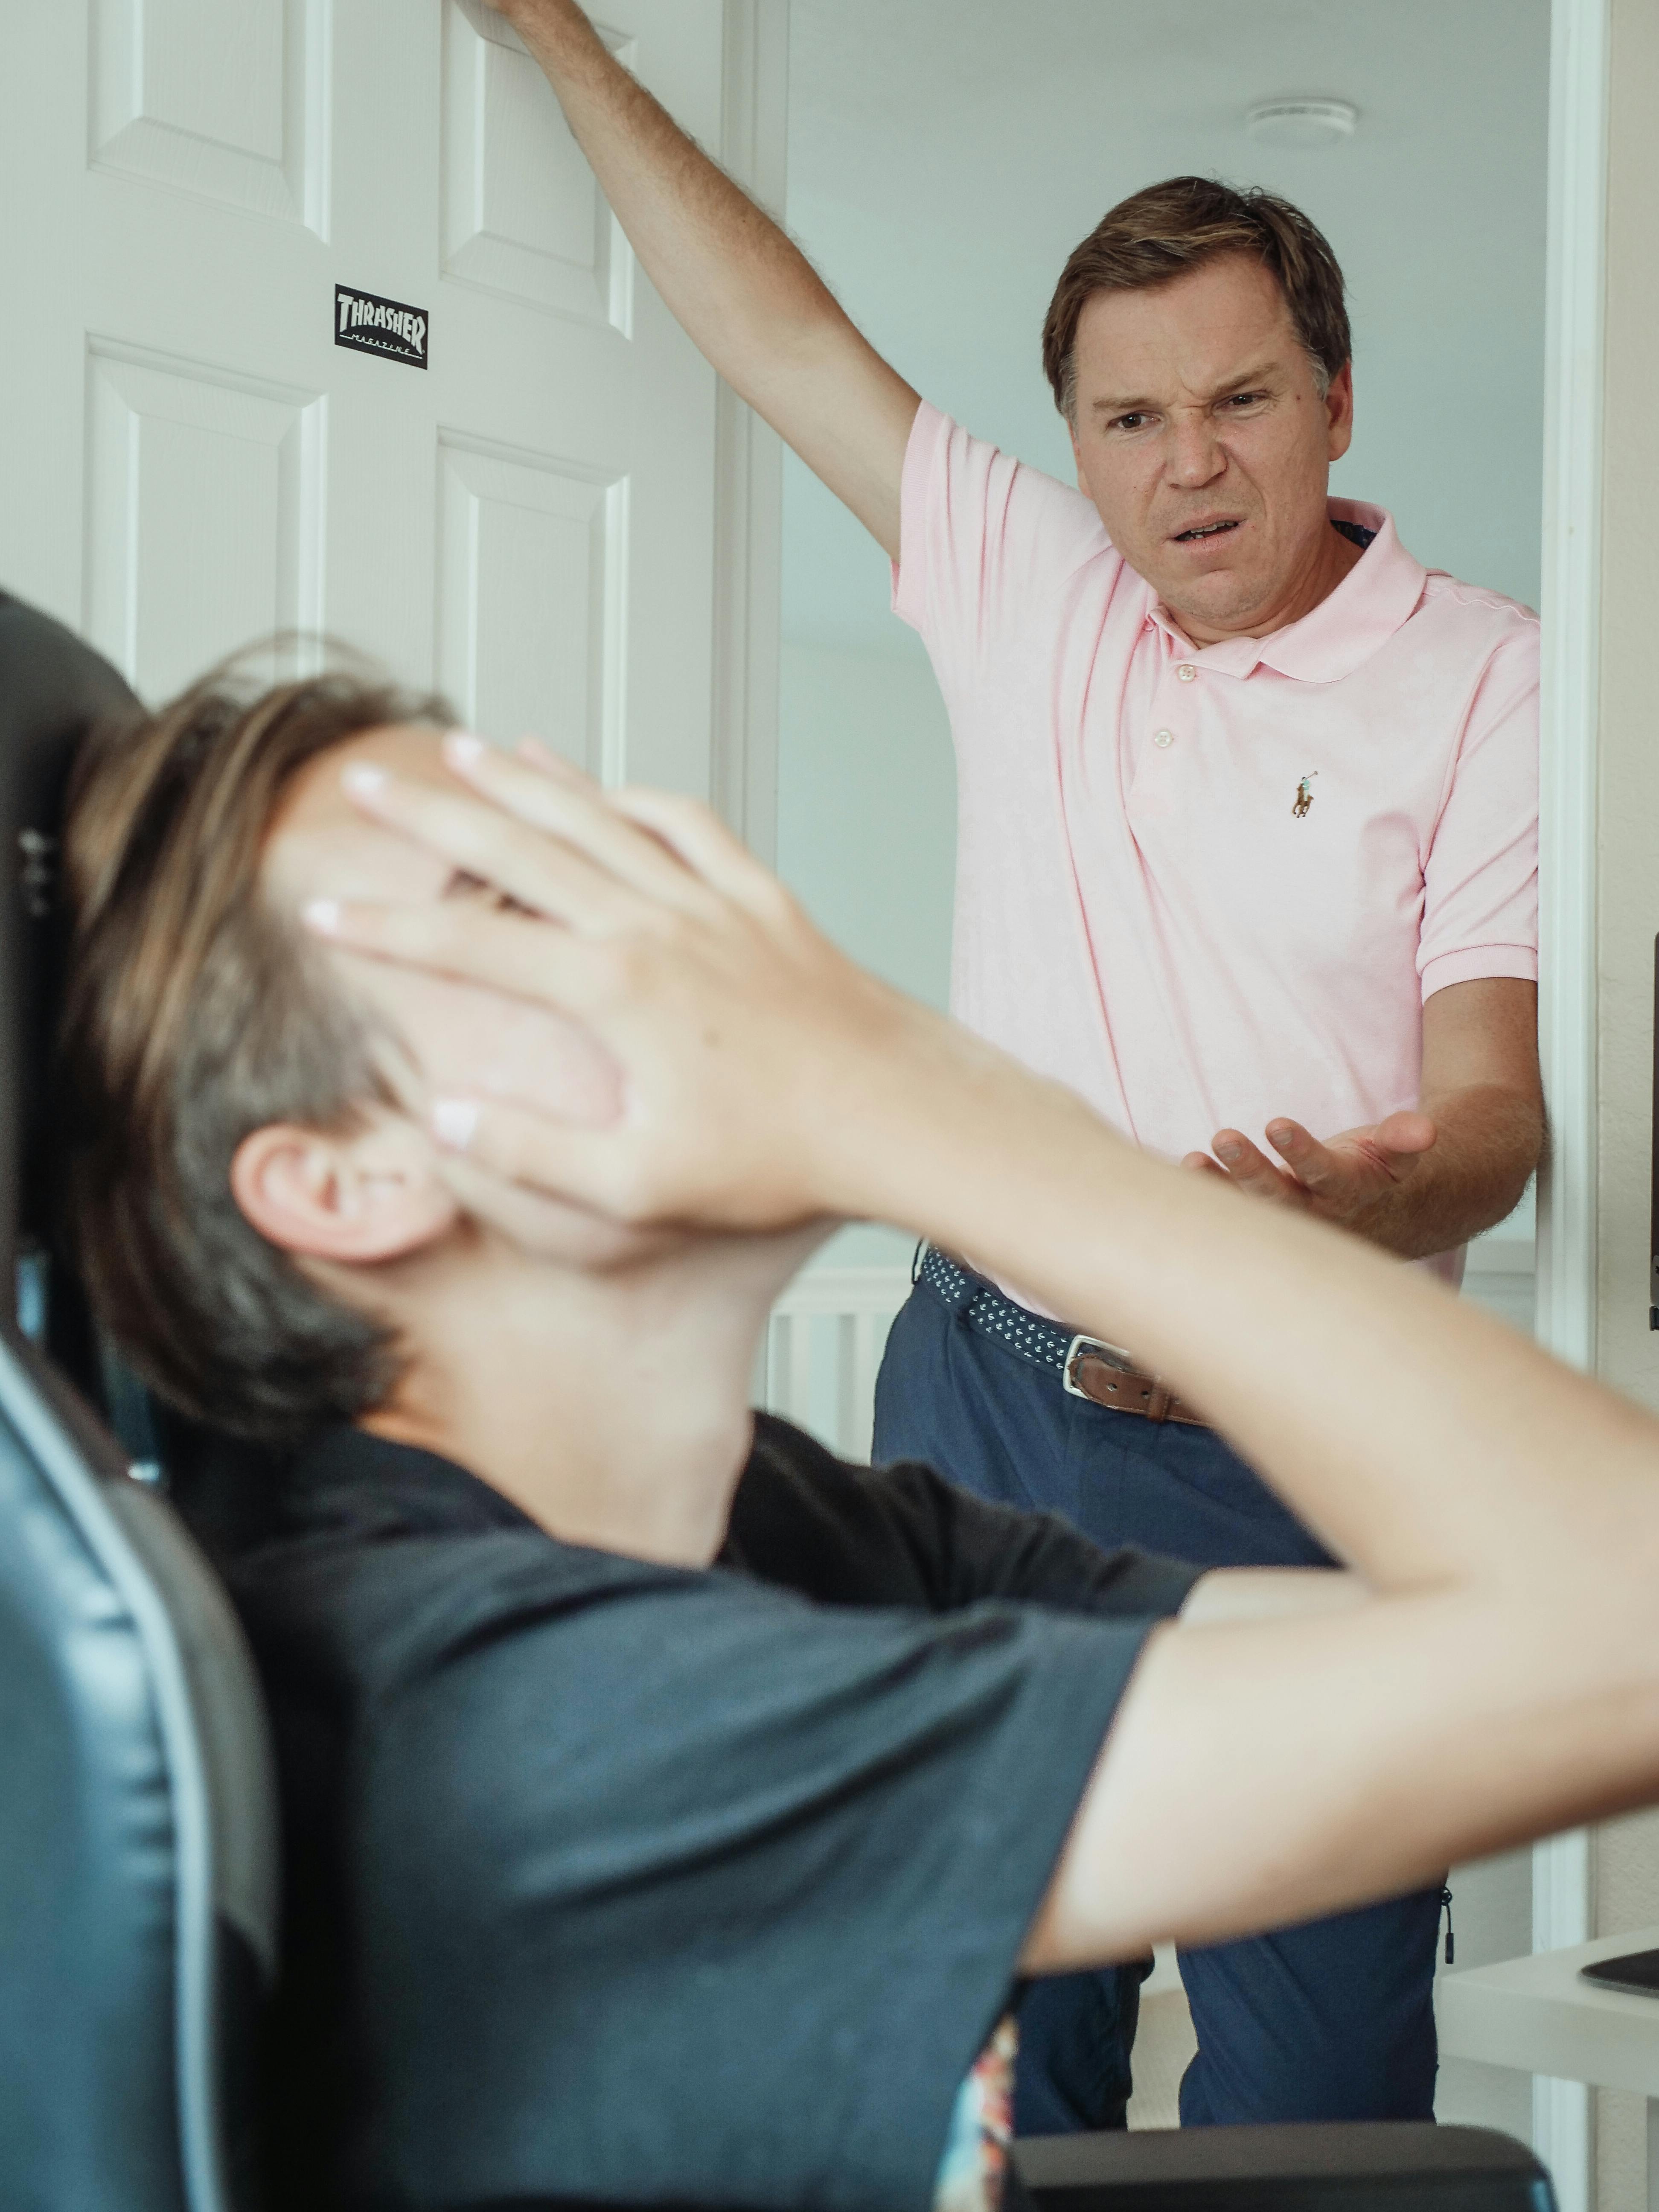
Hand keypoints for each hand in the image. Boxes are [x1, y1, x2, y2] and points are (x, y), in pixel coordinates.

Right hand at [306, 738, 953, 1232]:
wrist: (895, 1116)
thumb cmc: (775, 1162)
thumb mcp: (638, 1187)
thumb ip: (534, 1153)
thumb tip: (447, 1116)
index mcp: (614, 991)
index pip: (472, 945)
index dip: (389, 929)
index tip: (322, 915)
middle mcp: (655, 925)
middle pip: (522, 849)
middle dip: (435, 812)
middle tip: (369, 778)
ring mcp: (711, 902)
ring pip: (600, 818)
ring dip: (528, 781)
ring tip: (469, 748)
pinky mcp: (761, 899)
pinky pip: (687, 824)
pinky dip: (633, 796)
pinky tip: (601, 786)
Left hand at [1181, 1112, 1437, 1234]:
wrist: (1371, 1225)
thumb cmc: (1376, 1178)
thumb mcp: (1397, 1159)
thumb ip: (1404, 1140)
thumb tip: (1426, 1128)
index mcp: (1350, 1194)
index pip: (1325, 1175)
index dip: (1302, 1153)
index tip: (1277, 1126)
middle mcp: (1314, 1215)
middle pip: (1279, 1196)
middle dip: (1251, 1169)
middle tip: (1225, 1137)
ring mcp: (1285, 1222)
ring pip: (1251, 1207)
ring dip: (1222, 1184)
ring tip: (1195, 1159)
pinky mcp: (1261, 1219)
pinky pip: (1234, 1209)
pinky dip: (1211, 1191)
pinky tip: (1189, 1169)